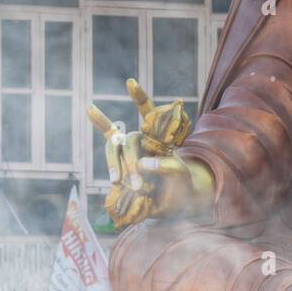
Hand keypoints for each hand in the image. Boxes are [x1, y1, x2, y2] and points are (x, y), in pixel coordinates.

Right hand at [87, 79, 213, 228]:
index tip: (129, 82)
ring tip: (121, 184)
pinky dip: (110, 162)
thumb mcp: (185, 175)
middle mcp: (143, 144)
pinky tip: (106, 155)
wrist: (176, 209)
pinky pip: (112, 163)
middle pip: (130, 141)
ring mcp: (130, 157)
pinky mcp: (122, 172)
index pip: (148, 112)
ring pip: (118, 153)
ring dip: (117, 167)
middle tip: (137, 185)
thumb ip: (170, 167)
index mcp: (159, 138)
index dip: (138, 97)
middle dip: (131, 161)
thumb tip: (144, 165)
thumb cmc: (185, 187)